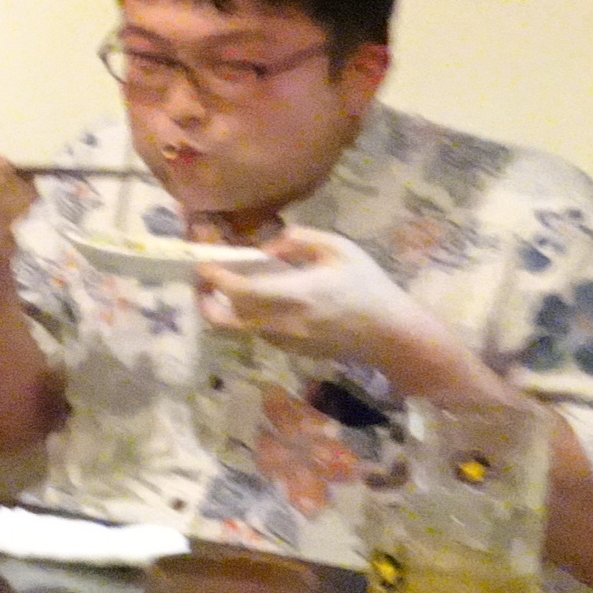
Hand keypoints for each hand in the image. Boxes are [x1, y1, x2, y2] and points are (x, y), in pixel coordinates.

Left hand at [198, 226, 440, 374]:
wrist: (391, 334)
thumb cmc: (367, 286)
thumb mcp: (339, 249)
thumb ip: (297, 240)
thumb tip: (263, 249)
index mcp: (294, 294)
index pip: (238, 289)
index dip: (213, 276)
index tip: (202, 262)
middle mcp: (281, 322)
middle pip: (223, 316)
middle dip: (205, 295)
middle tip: (205, 276)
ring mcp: (283, 342)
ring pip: (237, 327)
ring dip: (225, 307)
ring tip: (229, 285)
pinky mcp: (289, 352)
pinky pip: (256, 332)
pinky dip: (247, 315)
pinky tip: (261, 299)